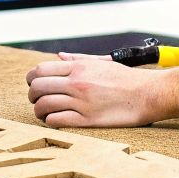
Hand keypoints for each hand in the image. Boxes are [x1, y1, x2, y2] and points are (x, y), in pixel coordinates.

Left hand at [26, 55, 165, 127]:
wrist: (147, 94)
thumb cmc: (126, 79)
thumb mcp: (101, 62)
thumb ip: (78, 59)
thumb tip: (58, 57)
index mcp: (79, 67)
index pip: (40, 70)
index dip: (31, 79)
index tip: (34, 85)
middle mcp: (77, 83)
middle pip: (38, 87)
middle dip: (32, 95)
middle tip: (37, 100)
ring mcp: (81, 102)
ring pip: (43, 105)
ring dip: (39, 111)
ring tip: (44, 113)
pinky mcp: (87, 120)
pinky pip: (56, 120)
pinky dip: (50, 121)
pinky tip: (56, 120)